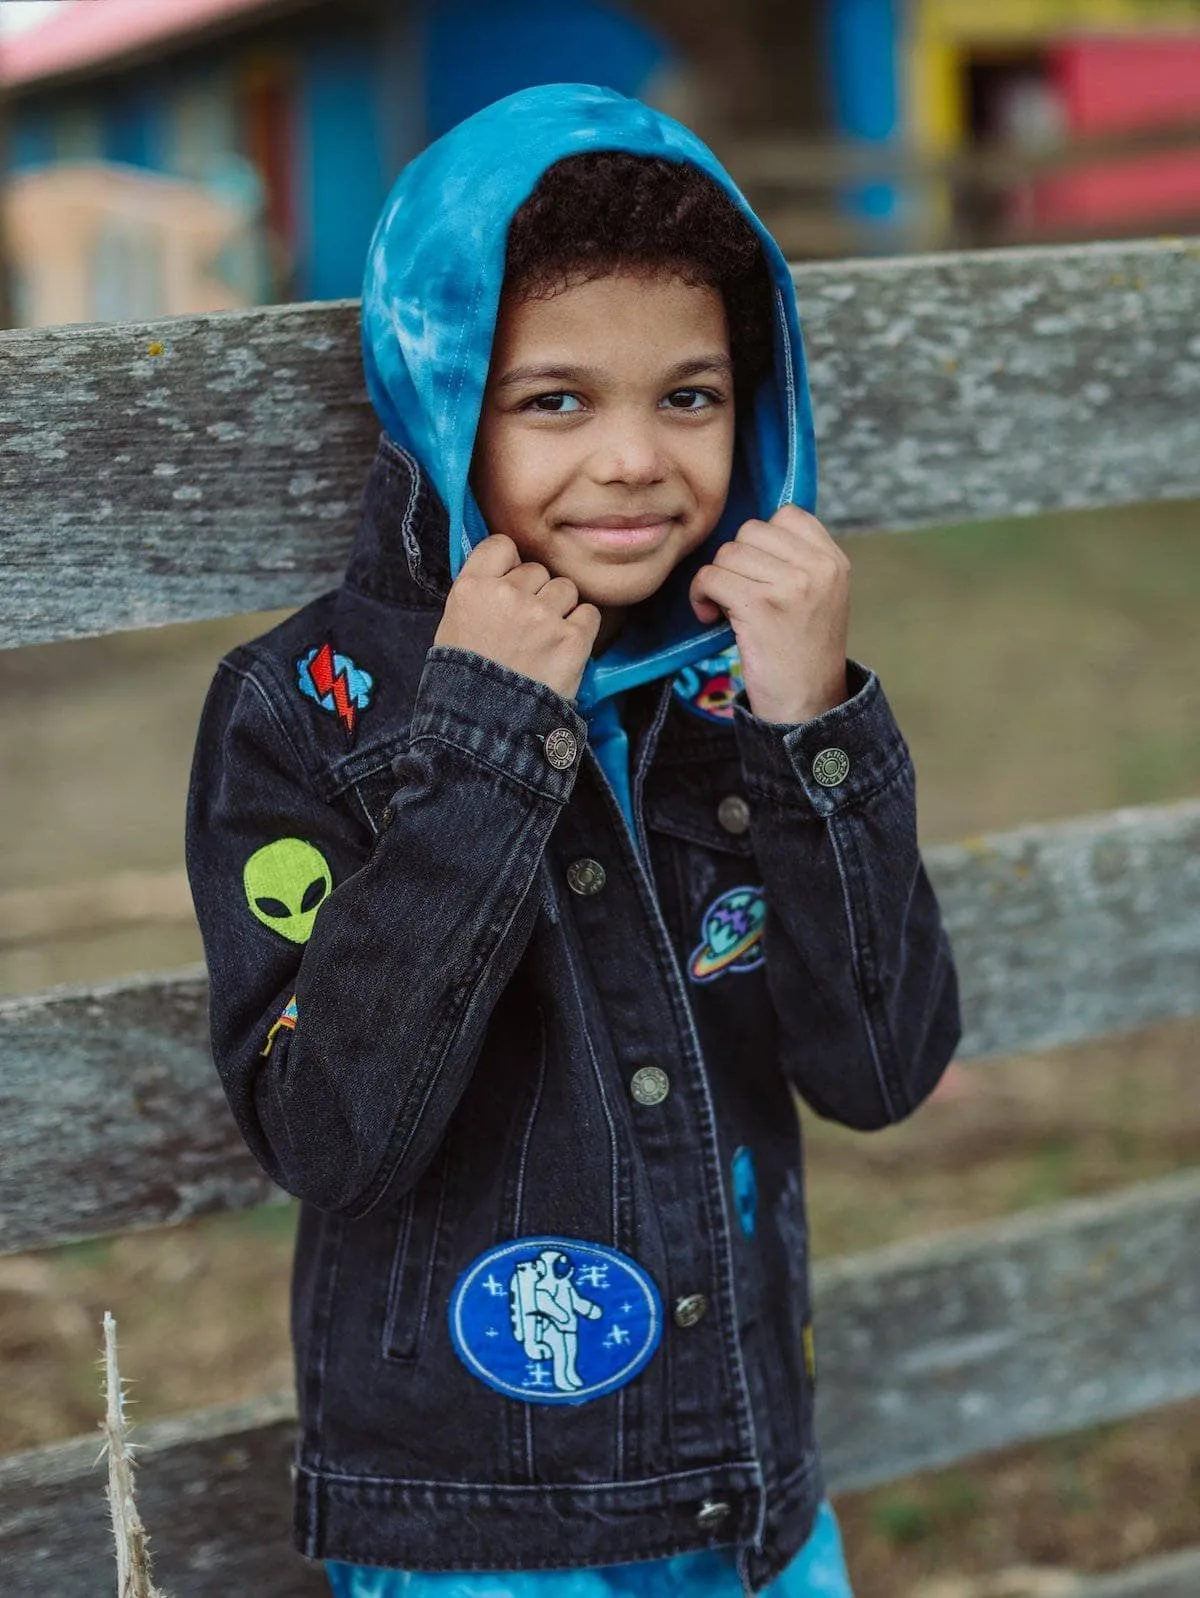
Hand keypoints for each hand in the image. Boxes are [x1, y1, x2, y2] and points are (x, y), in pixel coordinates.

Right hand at [434, 534, 601, 701]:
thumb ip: (479, 595)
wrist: (485, 730)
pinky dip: (581, 629)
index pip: (501, 546)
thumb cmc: (463, 684)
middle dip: (535, 594)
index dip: (509, 565)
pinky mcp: (572, 639)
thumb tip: (508, 575)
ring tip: (544, 642)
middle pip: (537, 571)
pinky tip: (564, 649)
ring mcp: (542, 616)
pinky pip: (589, 614)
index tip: (510, 585)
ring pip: (565, 589)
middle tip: (525, 629)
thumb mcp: (453, 629)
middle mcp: (508, 595)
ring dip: (560, 610)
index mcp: (472, 588)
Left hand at [688, 505, 850, 723]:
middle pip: (751, 531)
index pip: (788, 514)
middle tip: (737, 594)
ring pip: (728, 553)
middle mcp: (818, 568)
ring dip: (716, 580)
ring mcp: (791, 585)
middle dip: (735, 561)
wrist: (807, 705)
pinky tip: (711, 617)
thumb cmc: (803, 653)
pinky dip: (700, 596)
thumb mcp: (819, 597)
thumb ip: (797, 560)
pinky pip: (711, 577)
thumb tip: (748, 531)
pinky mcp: (760, 607)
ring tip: (725, 608)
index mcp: (834, 561)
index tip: (757, 572)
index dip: (761, 540)